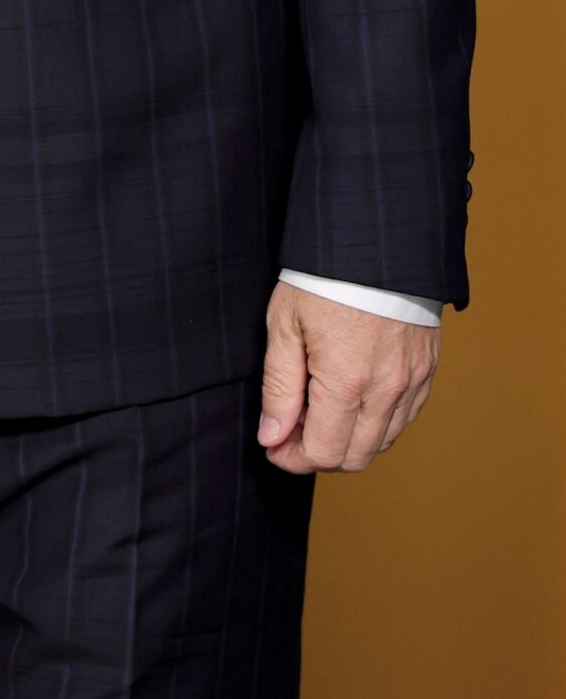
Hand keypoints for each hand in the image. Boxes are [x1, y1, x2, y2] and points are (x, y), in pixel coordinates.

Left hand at [258, 280, 439, 474]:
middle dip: (319, 454)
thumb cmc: (323, 277)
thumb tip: (272, 437)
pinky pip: (404, 418)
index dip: (293, 458)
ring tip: (320, 410)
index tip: (274, 446)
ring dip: (350, 440)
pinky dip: (377, 422)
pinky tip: (353, 398)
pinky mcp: (427, 371)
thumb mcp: (285, 324)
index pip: (323, 453)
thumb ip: (279, 387)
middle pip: (355, 457)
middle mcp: (386, 391)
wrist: (376, 240)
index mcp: (346, 382)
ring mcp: (412, 382)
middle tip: (293, 429)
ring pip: (382, 442)